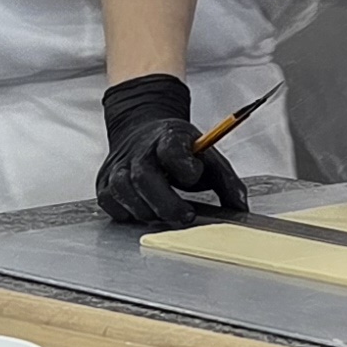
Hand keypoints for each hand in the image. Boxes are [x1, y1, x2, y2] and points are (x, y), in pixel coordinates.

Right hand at [96, 73, 248, 228]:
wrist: (141, 130)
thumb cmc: (178, 149)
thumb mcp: (207, 155)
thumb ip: (226, 181)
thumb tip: (241, 208)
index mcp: (168, 138)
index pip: (171, 149)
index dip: (184, 166)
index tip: (195, 176)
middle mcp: (140, 150)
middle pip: (144, 176)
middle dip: (166, 202)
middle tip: (185, 217)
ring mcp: (119, 166)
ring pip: (123, 190)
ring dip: (146, 209)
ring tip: (163, 215)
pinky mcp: (105, 181)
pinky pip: (110, 202)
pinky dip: (126, 212)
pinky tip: (142, 211)